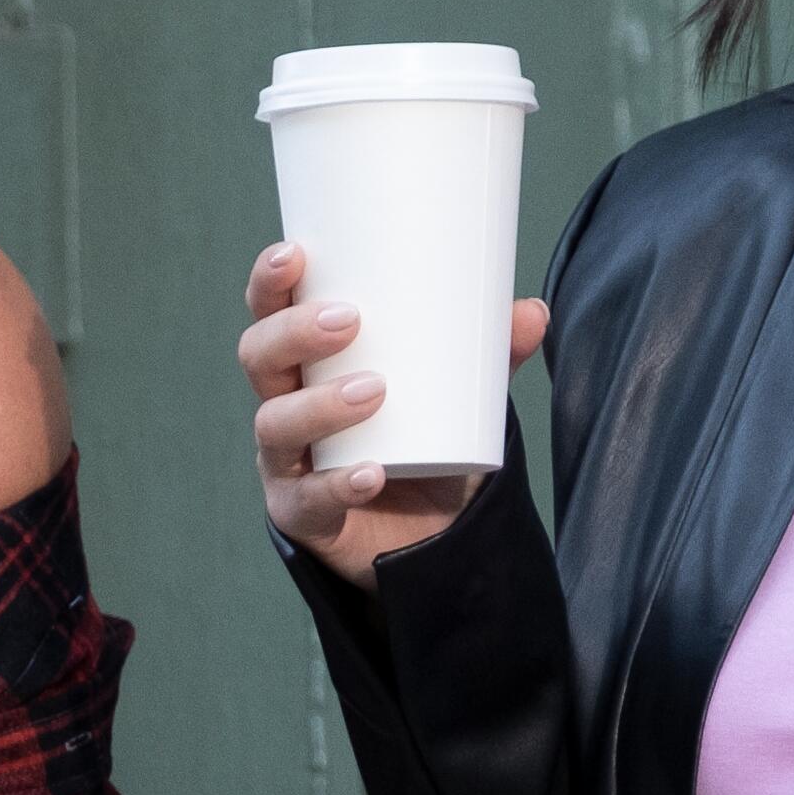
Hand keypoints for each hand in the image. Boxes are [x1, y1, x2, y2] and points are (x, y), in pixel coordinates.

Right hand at [240, 241, 544, 584]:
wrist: (425, 540)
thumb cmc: (423, 445)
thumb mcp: (456, 396)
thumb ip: (489, 358)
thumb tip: (533, 311)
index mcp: (306, 362)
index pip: (268, 313)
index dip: (269, 282)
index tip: (294, 254)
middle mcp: (284, 404)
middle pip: (259, 358)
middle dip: (294, 333)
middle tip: (349, 320)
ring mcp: (287, 462)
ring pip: (276, 425)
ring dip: (320, 404)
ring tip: (375, 390)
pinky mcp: (302, 513)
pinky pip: (308, 498)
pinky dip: (338, 484)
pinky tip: (371, 472)